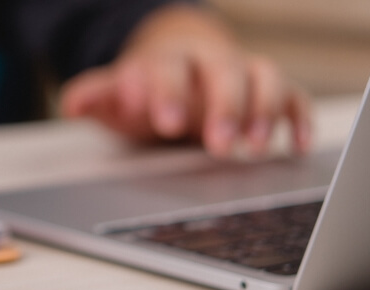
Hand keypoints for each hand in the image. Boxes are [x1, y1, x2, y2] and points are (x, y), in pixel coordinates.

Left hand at [61, 4, 311, 158]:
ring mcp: (242, 72)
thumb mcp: (116, 95)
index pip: (168, 68)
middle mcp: (209, 61)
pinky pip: (292, 95)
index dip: (166, 91)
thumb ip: (97, 97)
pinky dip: (298, 117)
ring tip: (255, 149)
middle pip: (224, 71)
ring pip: (263, 77)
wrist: (179, 63)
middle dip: (224, 107)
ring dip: (264, 111)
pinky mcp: (269, 90)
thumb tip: (71, 104)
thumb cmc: (145, 88)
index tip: (164, 120)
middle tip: (218, 145)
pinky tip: (296, 146)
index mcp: (167, 60)